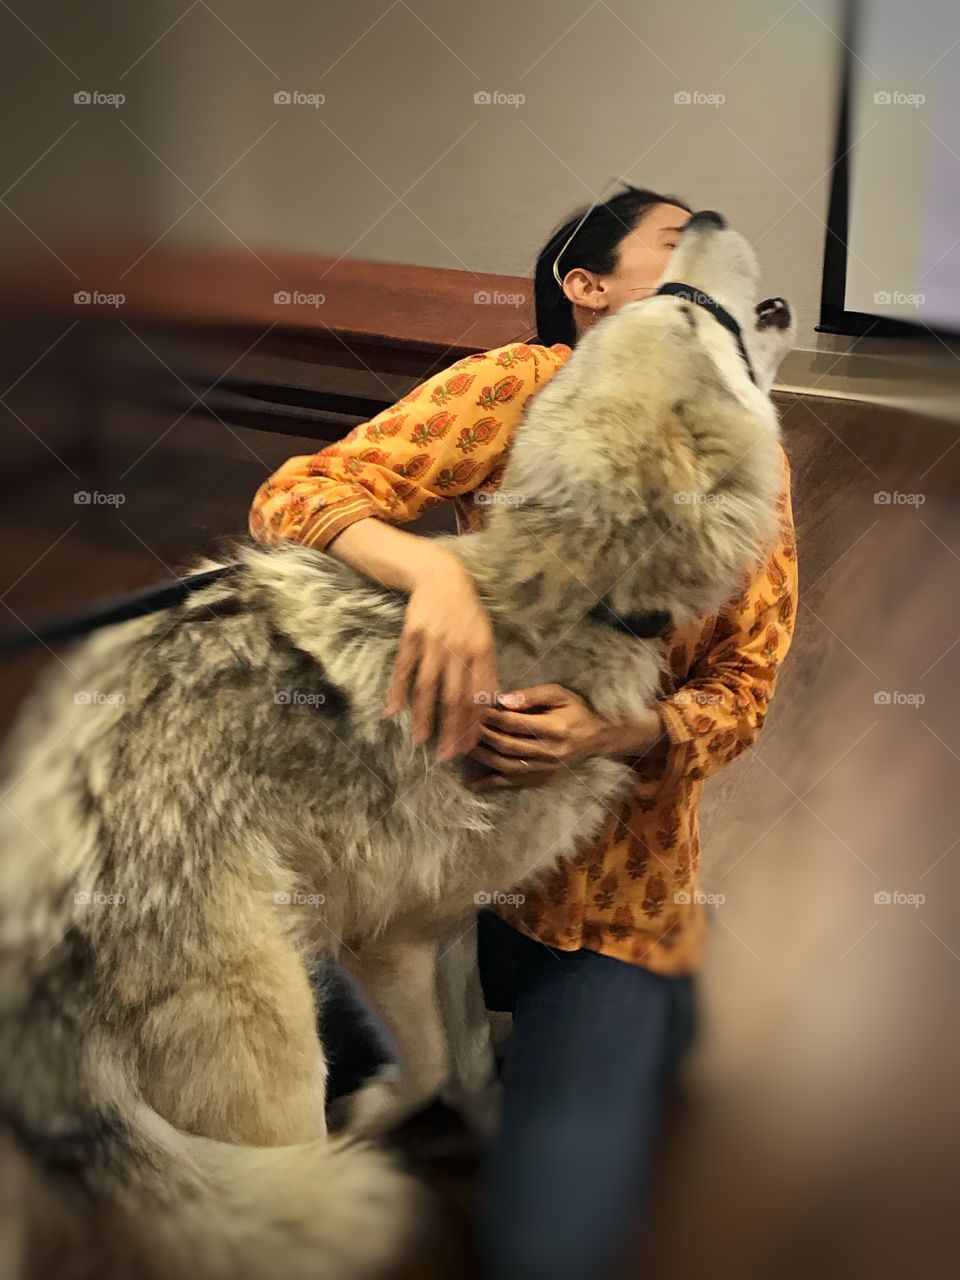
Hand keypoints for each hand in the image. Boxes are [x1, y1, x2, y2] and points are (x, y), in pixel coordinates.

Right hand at [384, 554, 497, 760]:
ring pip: (428, 686)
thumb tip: (488, 705)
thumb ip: (485, 669)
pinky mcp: (411, 635)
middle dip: (452, 729)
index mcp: (482, 650)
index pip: (480, 695)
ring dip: (424, 715)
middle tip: (448, 755)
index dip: (475, 724)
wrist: (441, 576)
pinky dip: (397, 690)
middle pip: (456, 696)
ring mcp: (433, 642)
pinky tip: (392, 711)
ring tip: (420, 740)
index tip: (470, 747)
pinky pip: (404, 668)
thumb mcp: (484, 637)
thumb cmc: (466, 612)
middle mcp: (459, 648)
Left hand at [466, 684, 665, 791]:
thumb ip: (532, 695)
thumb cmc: (577, 711)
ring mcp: (545, 768)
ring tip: (462, 747)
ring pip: (506, 765)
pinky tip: (473, 784)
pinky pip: (513, 783)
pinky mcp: (541, 779)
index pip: (514, 723)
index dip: (491, 716)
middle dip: (480, 735)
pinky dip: (492, 784)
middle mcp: (549, 752)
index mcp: (555, 728)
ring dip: (481, 757)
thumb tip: (503, 700)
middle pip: (506, 745)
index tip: (472, 707)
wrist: (598, 738)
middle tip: (460, 726)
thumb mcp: (560, 694)